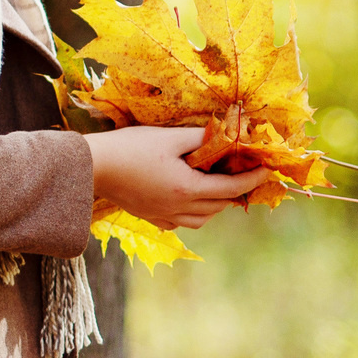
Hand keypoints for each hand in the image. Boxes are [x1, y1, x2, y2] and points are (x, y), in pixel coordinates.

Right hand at [87, 126, 274, 229]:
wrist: (90, 167)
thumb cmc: (129, 148)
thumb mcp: (168, 137)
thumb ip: (200, 138)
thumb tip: (224, 135)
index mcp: (188, 189)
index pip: (233, 188)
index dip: (254, 178)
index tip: (267, 169)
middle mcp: (179, 208)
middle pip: (220, 205)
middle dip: (236, 190)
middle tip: (241, 171)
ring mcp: (163, 215)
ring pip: (203, 219)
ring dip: (215, 204)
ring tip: (215, 186)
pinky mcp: (150, 216)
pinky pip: (181, 222)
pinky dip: (193, 212)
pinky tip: (187, 198)